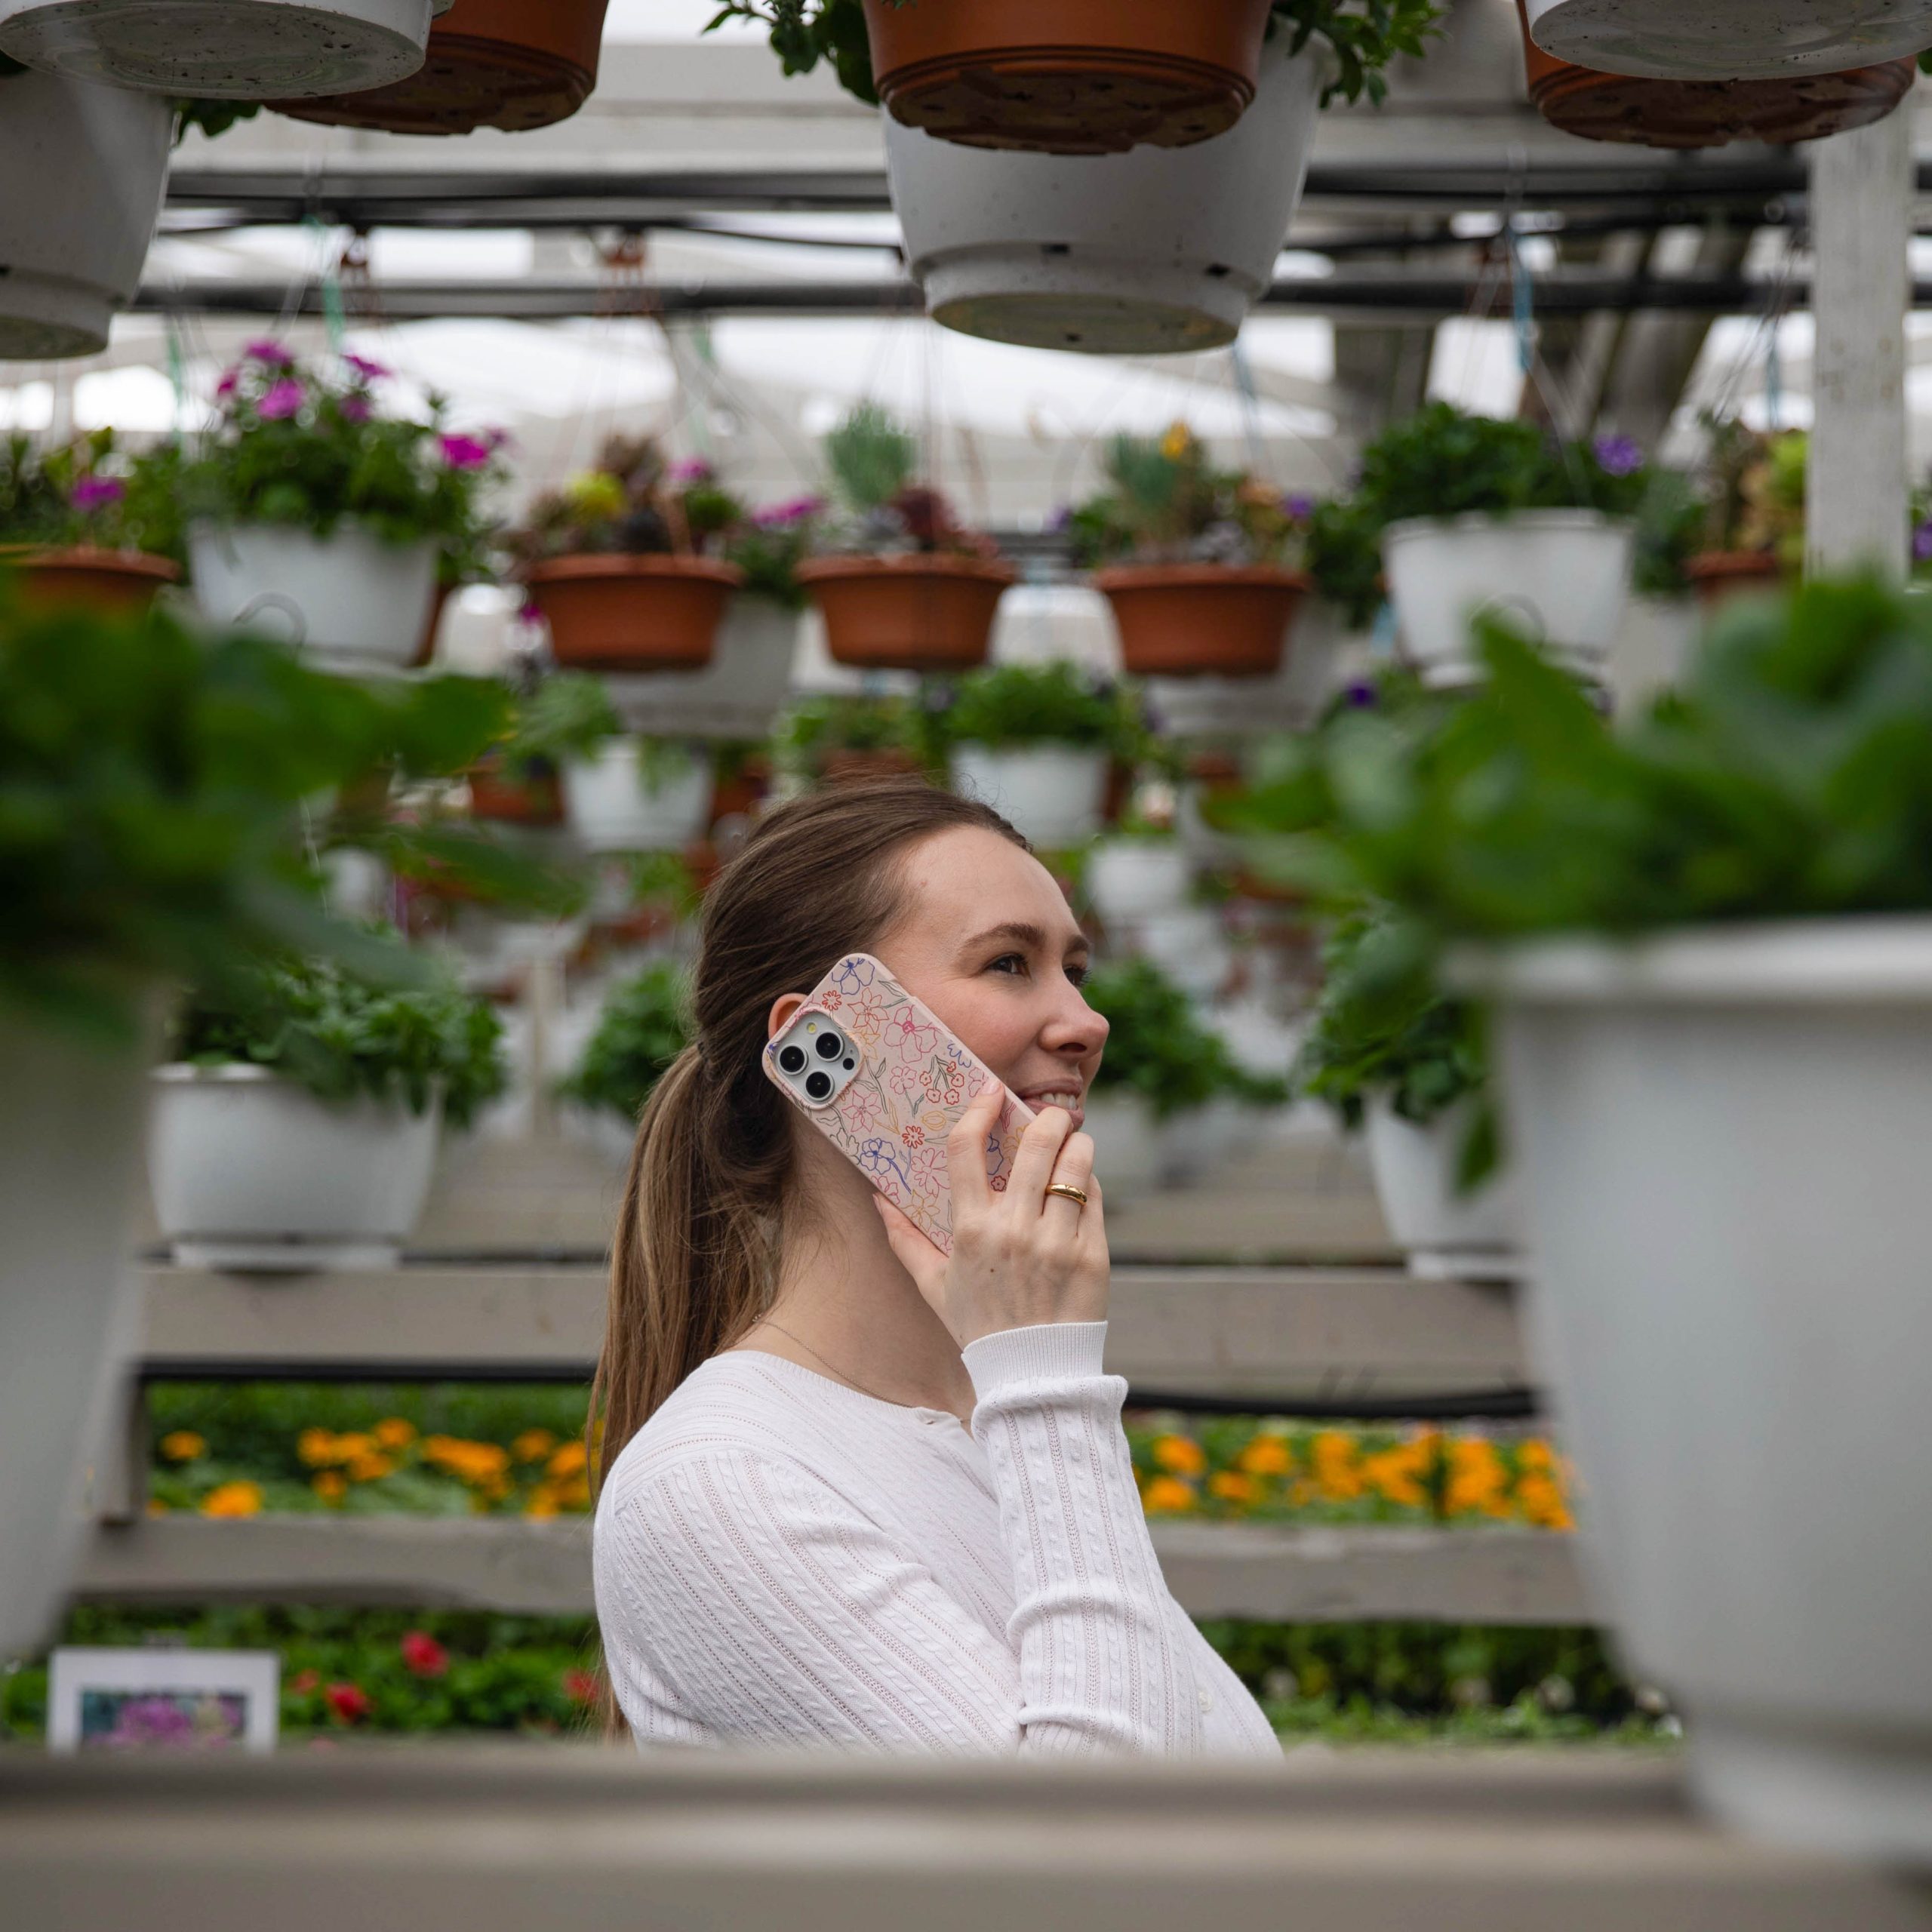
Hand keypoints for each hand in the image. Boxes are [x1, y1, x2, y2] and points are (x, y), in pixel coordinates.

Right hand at [874, 1079, 1109, 1348]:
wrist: (1033, 1374)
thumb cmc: (980, 1326)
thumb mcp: (934, 1285)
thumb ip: (904, 1238)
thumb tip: (878, 1198)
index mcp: (970, 1230)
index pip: (966, 1148)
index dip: (979, 1109)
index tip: (991, 1091)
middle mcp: (1014, 1230)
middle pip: (1037, 1143)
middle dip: (1047, 1117)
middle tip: (1048, 1116)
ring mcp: (1057, 1241)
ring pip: (1076, 1162)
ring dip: (1075, 1143)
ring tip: (1071, 1145)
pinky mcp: (1093, 1254)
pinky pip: (1095, 1196)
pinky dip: (1089, 1183)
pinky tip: (1080, 1187)